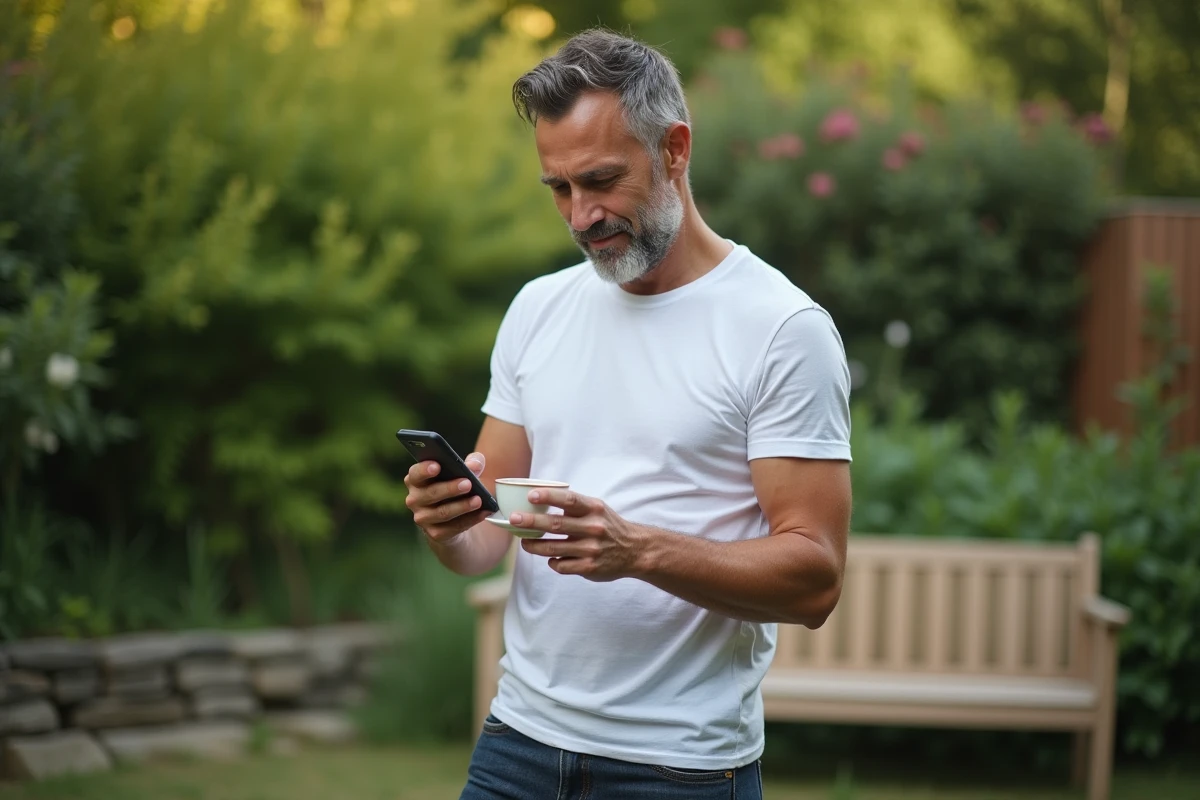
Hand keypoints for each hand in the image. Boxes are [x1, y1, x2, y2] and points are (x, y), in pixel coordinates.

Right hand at [404, 452, 493, 543]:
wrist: (454, 518)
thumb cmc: (454, 488)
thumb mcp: (462, 473)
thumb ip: (470, 464)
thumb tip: (475, 464)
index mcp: (416, 480)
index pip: (415, 474)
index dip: (424, 470)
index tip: (437, 465)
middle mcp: (415, 499)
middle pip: (431, 493)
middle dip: (450, 488)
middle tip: (468, 483)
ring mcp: (423, 518)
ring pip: (442, 512)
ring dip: (462, 506)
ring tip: (478, 500)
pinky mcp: (435, 533)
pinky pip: (453, 527)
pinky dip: (470, 520)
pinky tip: (483, 513)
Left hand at [513, 489, 647, 580]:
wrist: (635, 550)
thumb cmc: (608, 526)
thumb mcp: (596, 508)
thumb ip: (573, 505)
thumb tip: (538, 500)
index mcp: (594, 509)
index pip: (569, 500)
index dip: (549, 496)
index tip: (531, 496)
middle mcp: (593, 528)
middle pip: (555, 525)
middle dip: (531, 522)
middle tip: (513, 519)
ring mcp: (591, 549)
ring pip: (553, 548)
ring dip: (533, 546)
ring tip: (523, 543)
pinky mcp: (589, 568)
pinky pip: (561, 565)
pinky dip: (553, 561)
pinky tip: (551, 558)